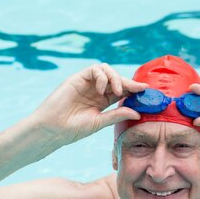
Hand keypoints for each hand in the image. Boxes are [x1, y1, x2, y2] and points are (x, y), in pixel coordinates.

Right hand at [31, 63, 147, 145]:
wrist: (52, 128)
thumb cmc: (73, 129)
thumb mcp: (99, 122)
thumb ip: (116, 115)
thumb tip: (137, 113)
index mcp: (103, 101)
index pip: (122, 91)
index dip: (134, 90)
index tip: (147, 92)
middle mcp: (97, 90)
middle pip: (117, 79)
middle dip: (129, 83)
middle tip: (139, 89)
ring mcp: (88, 83)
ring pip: (107, 70)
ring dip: (116, 78)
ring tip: (117, 91)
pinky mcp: (78, 78)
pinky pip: (95, 69)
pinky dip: (103, 76)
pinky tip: (102, 90)